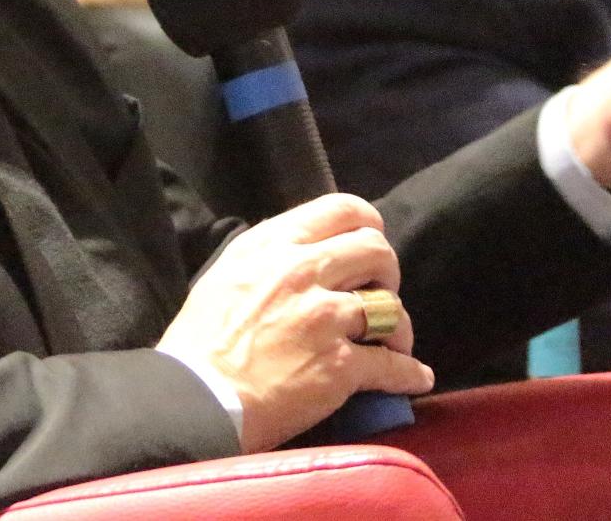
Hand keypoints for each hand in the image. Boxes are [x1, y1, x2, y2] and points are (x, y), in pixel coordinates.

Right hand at [156, 193, 434, 451]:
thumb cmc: (201, 343)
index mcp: (273, 246)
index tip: (370, 246)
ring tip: (393, 342)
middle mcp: (302, 272)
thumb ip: (268, 256)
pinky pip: (394, 364)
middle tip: (378, 294)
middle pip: (376, 250)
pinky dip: (410, 373)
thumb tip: (306, 250)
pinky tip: (416, 377)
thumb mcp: (226, 275)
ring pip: (390, 307)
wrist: (194, 401)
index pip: (341, 209)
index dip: (368, 225)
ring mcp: (324, 318)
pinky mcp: (339, 367)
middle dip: (387, 273)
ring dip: (398, 327)